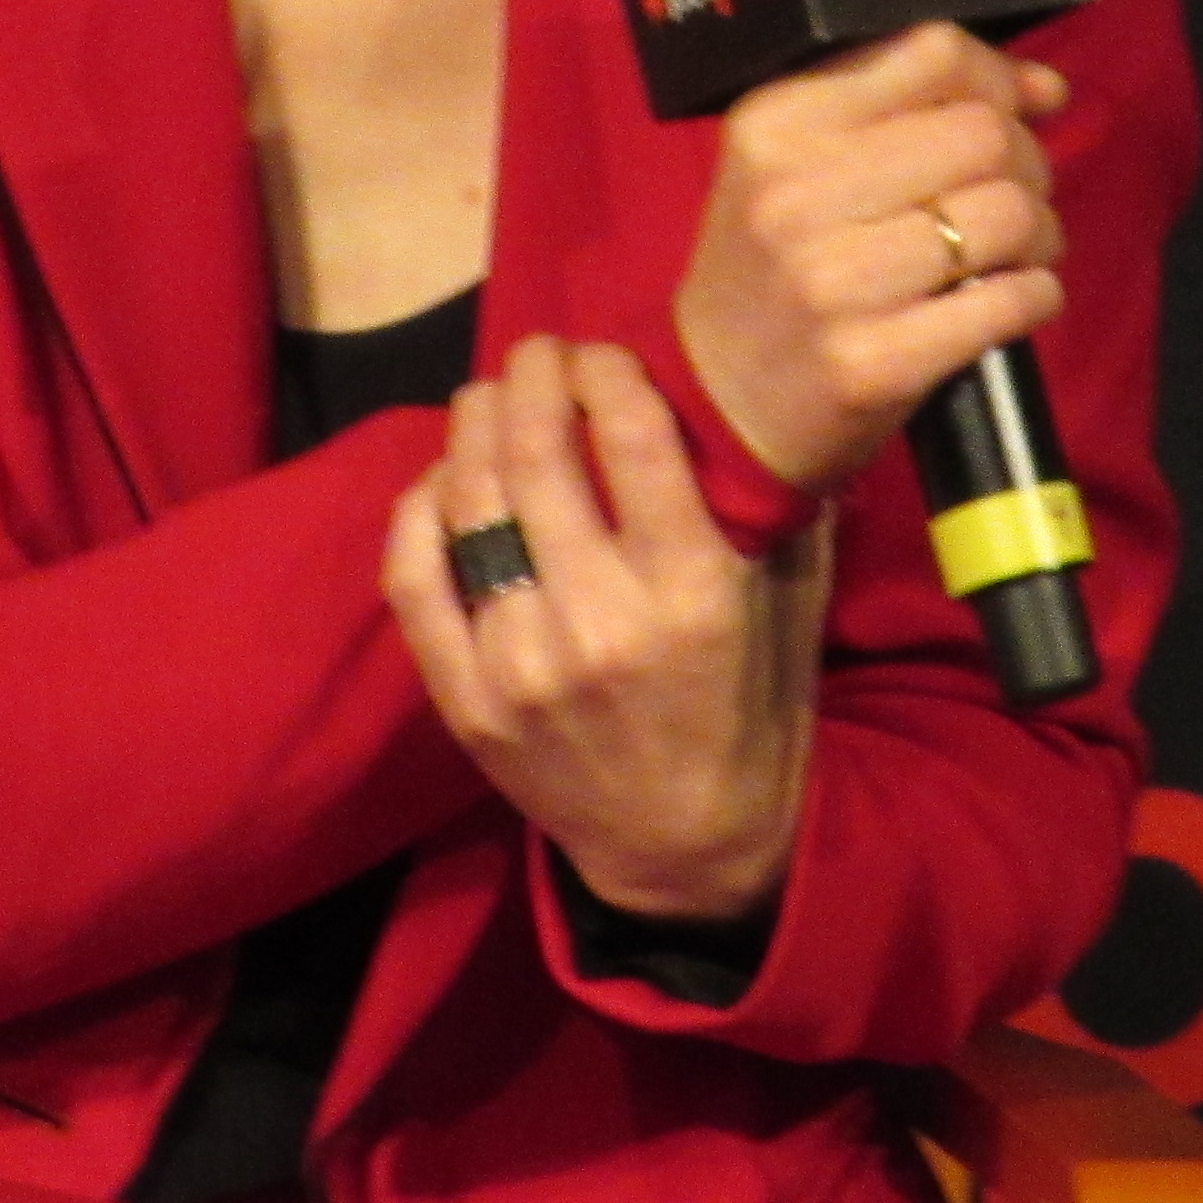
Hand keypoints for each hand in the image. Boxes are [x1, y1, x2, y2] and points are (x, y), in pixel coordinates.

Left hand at [379, 334, 828, 919]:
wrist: (686, 851)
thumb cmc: (750, 713)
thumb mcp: (787, 604)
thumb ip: (766, 504)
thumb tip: (743, 396)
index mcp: (692, 590)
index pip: (632, 436)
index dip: (605, 369)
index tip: (601, 351)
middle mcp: (599, 619)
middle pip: (536, 451)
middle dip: (530, 376)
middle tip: (538, 352)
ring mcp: (519, 662)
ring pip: (469, 499)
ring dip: (473, 425)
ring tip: (489, 399)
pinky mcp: (464, 698)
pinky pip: (415, 574)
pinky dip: (421, 508)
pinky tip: (444, 478)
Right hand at [672, 22, 1069, 492]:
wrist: (713, 402)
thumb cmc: (772, 268)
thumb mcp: (799, 164)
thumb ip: (910, 107)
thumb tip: (1042, 88)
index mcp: (776, 122)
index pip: (935, 53)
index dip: (996, 78)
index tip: (1006, 112)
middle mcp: (796, 192)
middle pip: (985, 132)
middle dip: (1024, 161)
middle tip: (1007, 196)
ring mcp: (833, 282)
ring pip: (1010, 213)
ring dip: (1038, 233)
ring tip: (1009, 253)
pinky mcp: (874, 363)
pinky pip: (1012, 300)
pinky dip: (1035, 295)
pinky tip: (1008, 299)